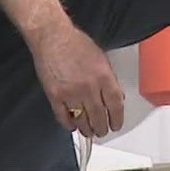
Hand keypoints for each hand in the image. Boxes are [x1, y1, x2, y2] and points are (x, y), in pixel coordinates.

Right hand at [30, 19, 124, 138]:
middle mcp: (89, 88)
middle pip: (99, 116)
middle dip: (102, 127)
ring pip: (82, 120)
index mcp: (104, 77)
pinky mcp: (54, 95)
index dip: (117, 119)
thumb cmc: (76, 44)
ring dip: (86, 129)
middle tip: (102, 132)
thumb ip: (109, 79)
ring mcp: (70, 93)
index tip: (116, 125)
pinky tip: (72, 126)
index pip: (115, 105)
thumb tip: (115, 97)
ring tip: (89, 133)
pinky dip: (68, 124)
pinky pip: (63, 116)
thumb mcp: (101, 59)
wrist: (52, 38)